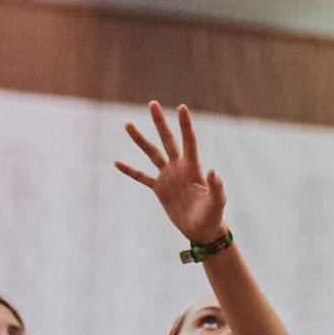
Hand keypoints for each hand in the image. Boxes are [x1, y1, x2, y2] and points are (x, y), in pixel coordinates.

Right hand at [116, 101, 227, 245]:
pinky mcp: (159, 189)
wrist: (202, 230)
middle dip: (160, 122)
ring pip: (151, 153)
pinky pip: (142, 177)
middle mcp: (179, 167)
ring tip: (127, 124)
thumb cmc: (213, 215)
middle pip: (167, 140)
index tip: (182, 107)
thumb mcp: (217, 202)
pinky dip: (130, 171)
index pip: (189, 140)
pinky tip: (116, 162)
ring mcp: (167, 176)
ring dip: (140, 140)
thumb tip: (213, 171)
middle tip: (152, 103)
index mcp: (193, 167)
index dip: (185, 124)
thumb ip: (216, 187)